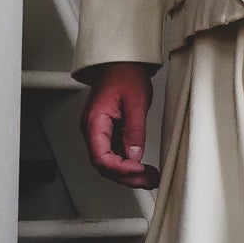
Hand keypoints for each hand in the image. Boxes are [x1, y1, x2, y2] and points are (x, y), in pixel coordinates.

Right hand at [81, 62, 158, 187]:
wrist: (120, 62)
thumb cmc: (124, 74)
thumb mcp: (136, 102)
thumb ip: (135, 131)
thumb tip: (135, 156)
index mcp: (95, 122)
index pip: (101, 157)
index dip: (120, 169)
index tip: (139, 170)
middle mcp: (93, 130)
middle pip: (105, 165)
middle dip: (127, 177)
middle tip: (149, 181)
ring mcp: (99, 132)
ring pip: (110, 162)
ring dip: (129, 173)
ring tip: (150, 178)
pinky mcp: (108, 132)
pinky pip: (114, 153)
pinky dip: (128, 163)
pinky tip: (142, 168)